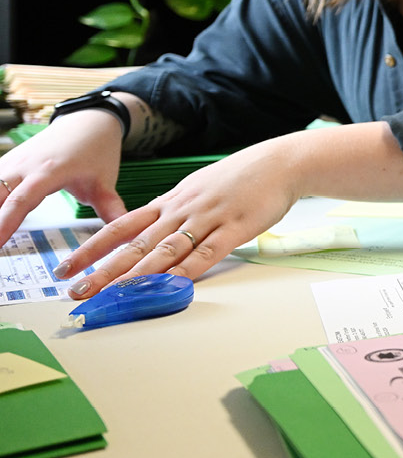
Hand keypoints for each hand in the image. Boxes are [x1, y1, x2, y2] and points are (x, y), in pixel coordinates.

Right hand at [0, 112, 128, 246]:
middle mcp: (25, 165)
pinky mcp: (6, 162)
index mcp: (49, 171)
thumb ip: (111, 209)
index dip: (5, 223)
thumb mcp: (105, 182)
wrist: (89, 121)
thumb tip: (128, 233)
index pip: (22, 200)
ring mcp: (12, 162)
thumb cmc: (97, 152)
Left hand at [54, 140, 301, 298]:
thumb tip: (151, 235)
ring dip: (137, 275)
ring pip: (165, 250)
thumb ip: (174, 212)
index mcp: (171, 202)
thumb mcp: (198, 188)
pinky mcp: (235, 228)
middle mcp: (182, 210)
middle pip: (136, 244)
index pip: (122, 227)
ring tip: (113, 295)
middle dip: (104, 270)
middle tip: (77, 292)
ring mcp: (208, 219)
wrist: (280, 162)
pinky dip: (187, 270)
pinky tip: (170, 284)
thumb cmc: (241, 178)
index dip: (92, 248)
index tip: (66, 267)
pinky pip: (207, 253)